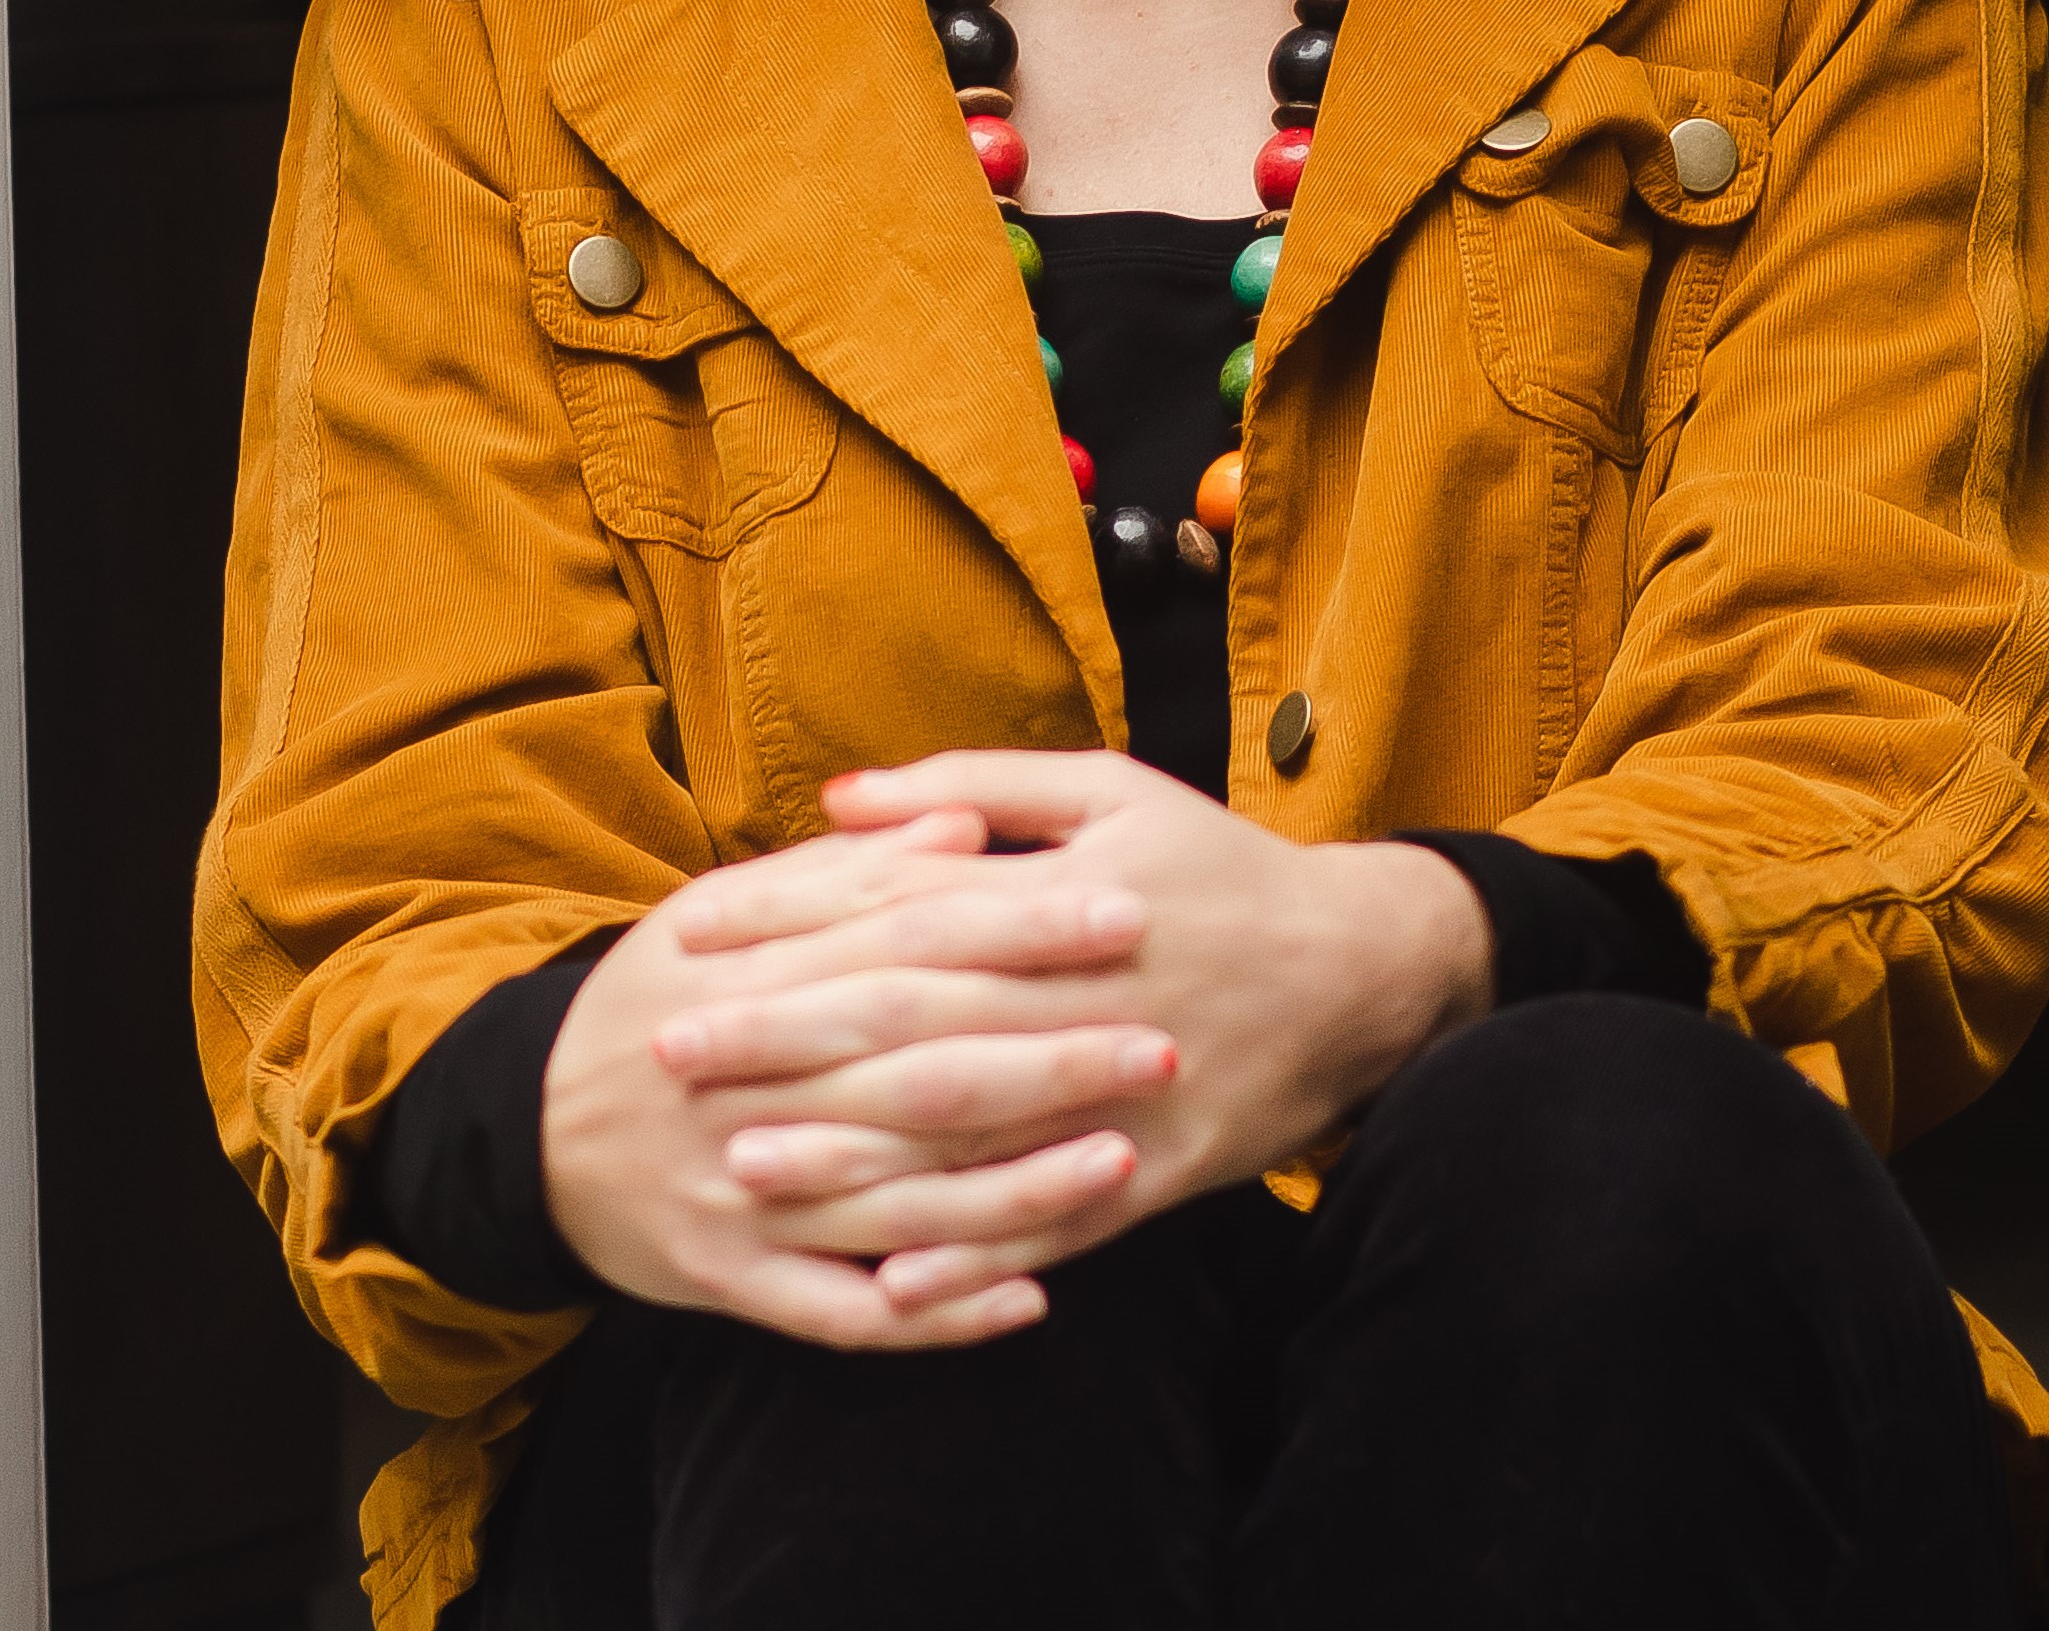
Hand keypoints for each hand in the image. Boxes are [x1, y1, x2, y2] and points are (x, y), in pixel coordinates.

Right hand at [539, 809, 1170, 1346]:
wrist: (524, 1128)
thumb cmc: (653, 997)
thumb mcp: (725, 909)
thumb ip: (850, 871)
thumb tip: (969, 826)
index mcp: (752, 978)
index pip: (910, 945)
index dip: (1021, 929)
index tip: (1123, 913)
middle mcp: (750, 1089)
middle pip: (918, 1072)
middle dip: (1049, 1059)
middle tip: (1162, 1040)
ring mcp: (741, 1198)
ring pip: (899, 1202)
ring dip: (1017, 1189)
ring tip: (1124, 1159)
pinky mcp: (730, 1283)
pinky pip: (844, 1313)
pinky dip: (937, 1313)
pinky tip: (1030, 1301)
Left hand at [667, 755, 1493, 1311]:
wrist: (1359, 972)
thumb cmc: (1215, 866)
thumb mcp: (1109, 790)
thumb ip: (974, 786)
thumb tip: (840, 795)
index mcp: (1065, 897)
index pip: (902, 914)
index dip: (793, 929)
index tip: (691, 941)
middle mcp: (1086, 998)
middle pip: (915, 1026)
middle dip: (787, 1043)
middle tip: (672, 1057)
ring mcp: (1121, 1096)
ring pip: (969, 1136)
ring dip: (853, 1157)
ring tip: (745, 1167)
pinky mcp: (1156, 1173)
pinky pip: (1053, 1225)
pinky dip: (975, 1255)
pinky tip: (890, 1278)